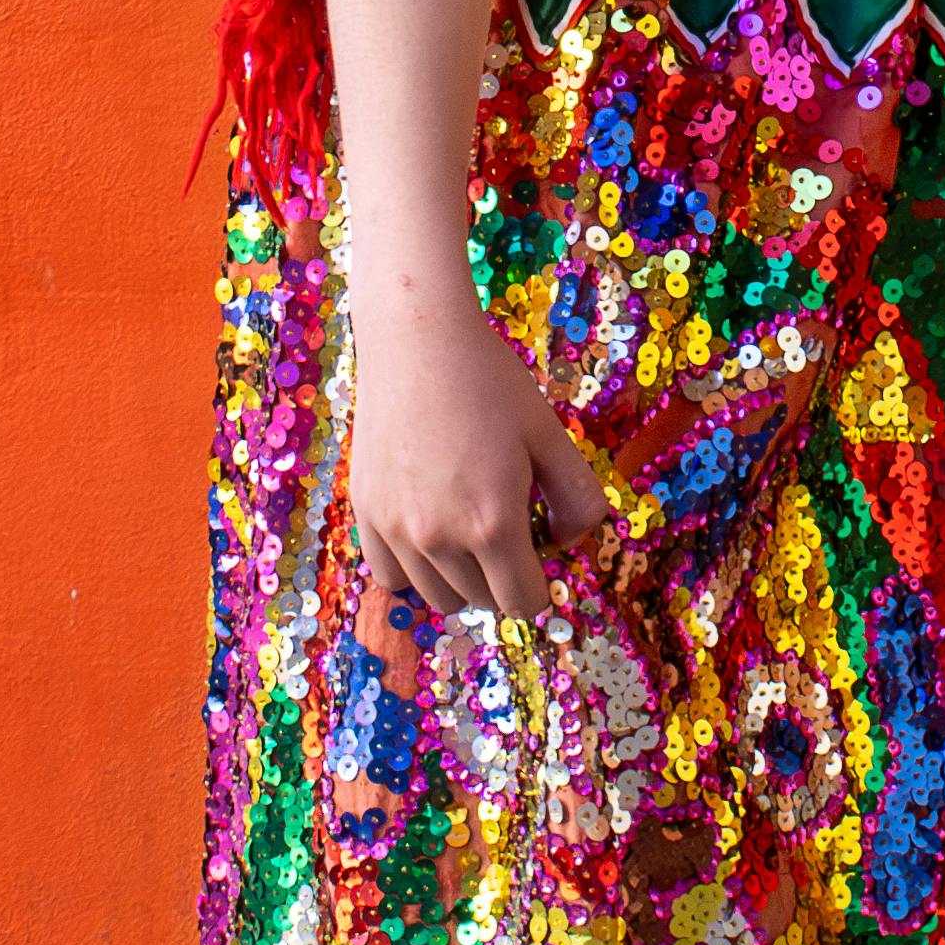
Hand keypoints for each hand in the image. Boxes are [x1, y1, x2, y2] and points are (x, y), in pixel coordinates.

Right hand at [349, 288, 618, 628]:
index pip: (523, 603)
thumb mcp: (550, 434)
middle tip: (510, 525)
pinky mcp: (366, 513)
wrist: (418, 340)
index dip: (541, 588)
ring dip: (462, 577)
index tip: (541, 555)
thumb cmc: (491, 382)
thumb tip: (569, 541)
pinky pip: (392, 576)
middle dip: (504, 576)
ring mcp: (395, 529)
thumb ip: (578, 498)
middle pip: (482, 601)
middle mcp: (439, 537)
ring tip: (471, 526)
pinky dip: (416, 569)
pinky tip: (431, 531)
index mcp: (493, 522)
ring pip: (437, 596)